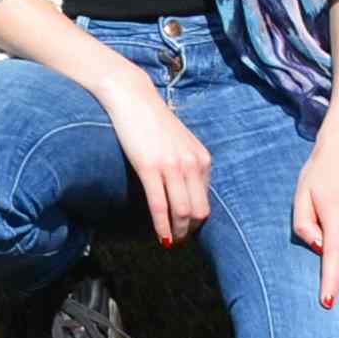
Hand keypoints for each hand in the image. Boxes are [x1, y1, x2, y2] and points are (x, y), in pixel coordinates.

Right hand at [89, 61, 214, 248]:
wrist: (132, 97)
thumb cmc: (153, 120)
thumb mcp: (180, 142)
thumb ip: (187, 164)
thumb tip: (185, 191)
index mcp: (202, 159)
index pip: (206, 200)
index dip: (197, 219)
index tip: (187, 228)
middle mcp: (192, 163)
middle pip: (199, 210)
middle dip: (190, 229)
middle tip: (179, 239)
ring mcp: (172, 166)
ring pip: (182, 211)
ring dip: (177, 231)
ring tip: (170, 240)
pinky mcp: (150, 167)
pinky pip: (159, 205)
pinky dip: (162, 226)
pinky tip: (161, 238)